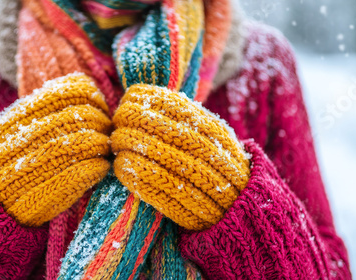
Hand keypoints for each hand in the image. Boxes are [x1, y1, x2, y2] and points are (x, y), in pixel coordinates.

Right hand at [0, 74, 111, 226]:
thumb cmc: (8, 160)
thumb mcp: (16, 125)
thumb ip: (44, 108)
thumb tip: (84, 93)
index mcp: (26, 112)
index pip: (75, 91)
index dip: (93, 98)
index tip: (97, 107)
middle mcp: (34, 133)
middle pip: (86, 116)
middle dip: (101, 124)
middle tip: (104, 133)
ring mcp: (42, 161)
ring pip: (89, 142)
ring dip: (102, 146)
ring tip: (102, 152)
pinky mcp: (52, 189)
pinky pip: (87, 171)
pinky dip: (98, 168)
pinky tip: (99, 168)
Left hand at [111, 84, 249, 229]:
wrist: (238, 205)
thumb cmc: (217, 165)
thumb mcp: (211, 134)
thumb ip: (185, 116)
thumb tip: (144, 97)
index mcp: (209, 128)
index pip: (166, 102)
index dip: (141, 99)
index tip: (129, 101)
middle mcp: (202, 148)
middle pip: (150, 123)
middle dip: (126, 120)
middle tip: (118, 124)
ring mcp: (191, 174)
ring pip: (145, 149)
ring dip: (123, 144)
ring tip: (117, 145)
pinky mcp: (178, 199)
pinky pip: (144, 178)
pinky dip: (127, 169)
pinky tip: (122, 165)